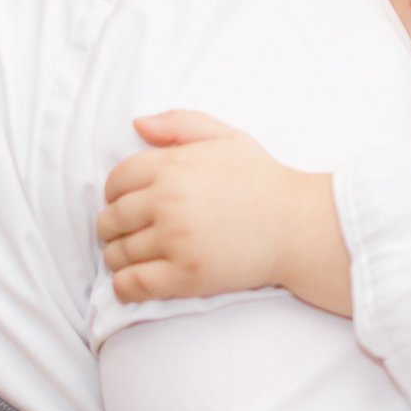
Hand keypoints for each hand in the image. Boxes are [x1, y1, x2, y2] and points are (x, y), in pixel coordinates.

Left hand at [99, 111, 353, 314]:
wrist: (298, 225)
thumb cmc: (264, 179)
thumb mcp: (227, 137)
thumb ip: (180, 124)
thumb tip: (137, 125)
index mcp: (173, 166)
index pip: (116, 181)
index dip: (114, 194)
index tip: (125, 205)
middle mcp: (168, 201)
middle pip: (111, 219)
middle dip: (112, 228)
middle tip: (126, 235)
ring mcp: (175, 240)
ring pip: (118, 253)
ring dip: (118, 257)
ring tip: (133, 258)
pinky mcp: (186, 276)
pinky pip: (133, 284)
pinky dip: (124, 286)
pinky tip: (133, 282)